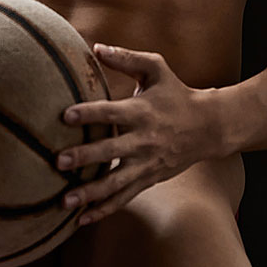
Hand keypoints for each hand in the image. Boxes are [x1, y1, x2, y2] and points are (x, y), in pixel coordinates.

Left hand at [55, 44, 219, 225]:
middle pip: (110, 151)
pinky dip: (104, 209)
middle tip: (58, 161)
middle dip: (84, 157)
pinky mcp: (149, 179)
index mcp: (142, 111)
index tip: (65, 116)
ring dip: (90, 193)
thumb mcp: (156, 68)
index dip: (89, 114)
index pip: (111, 112)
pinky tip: (83, 218)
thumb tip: (96, 47)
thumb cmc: (176, 93)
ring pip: (116, 183)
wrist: (208, 127)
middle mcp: (143, 140)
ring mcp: (146, 163)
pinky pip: (125, 197)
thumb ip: (126, 58)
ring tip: (65, 200)